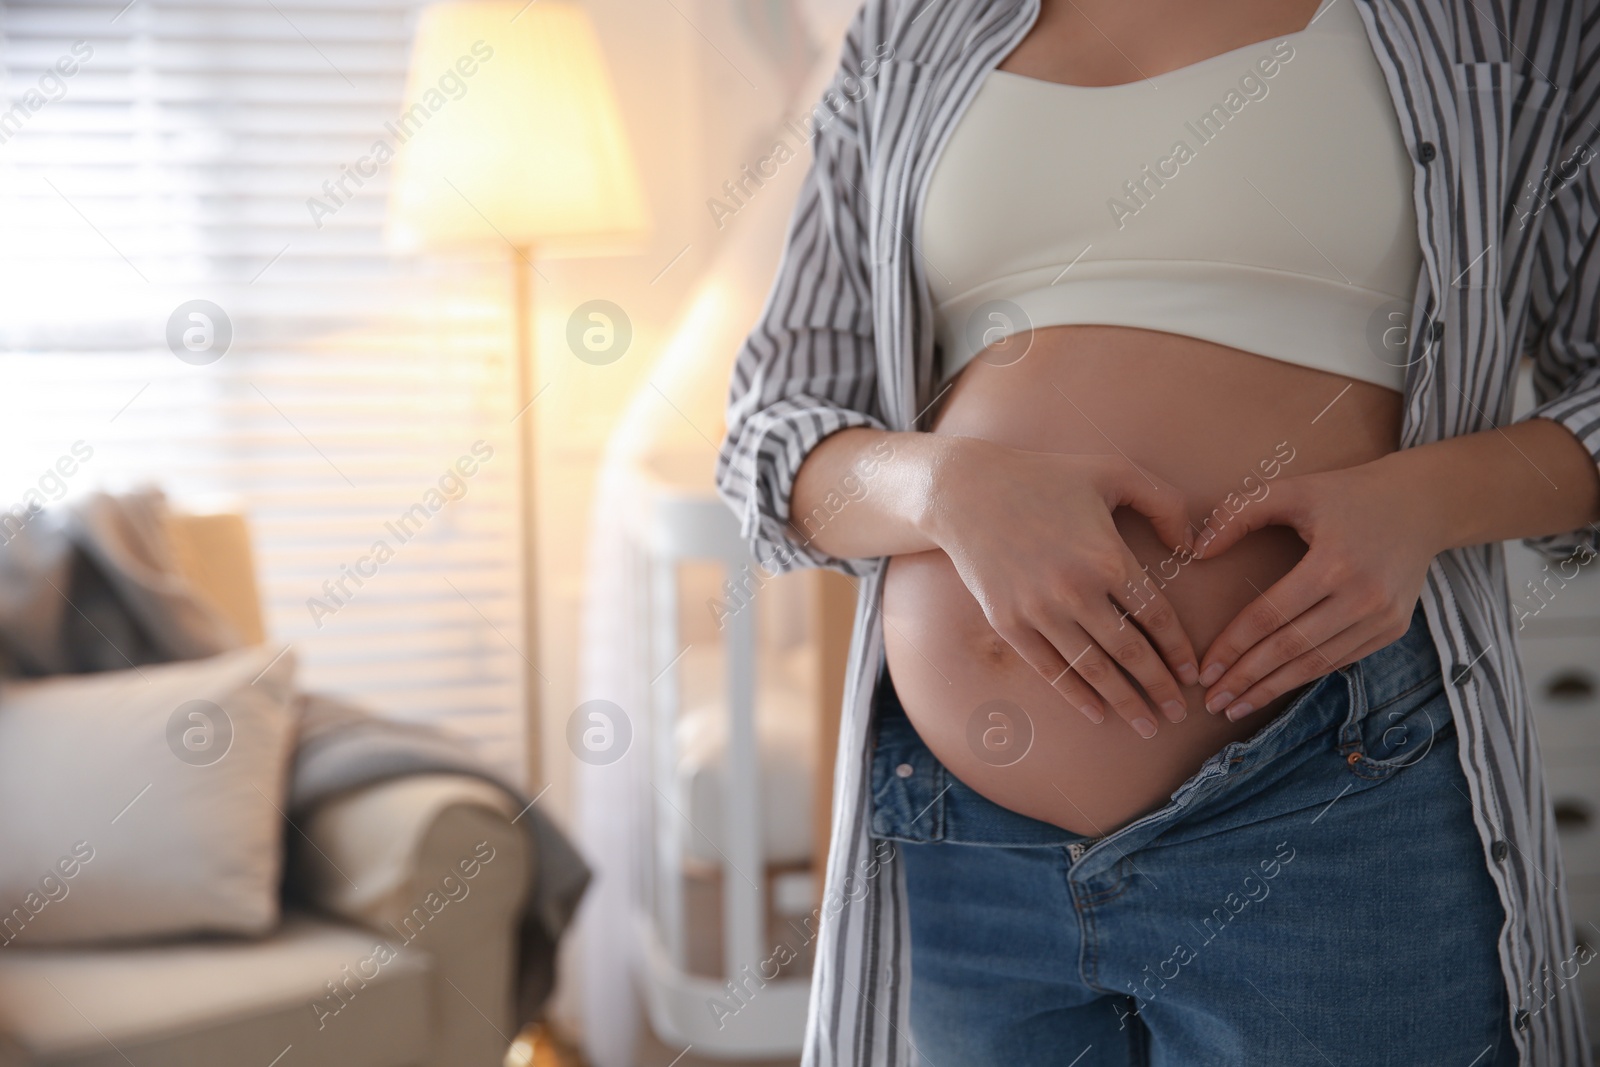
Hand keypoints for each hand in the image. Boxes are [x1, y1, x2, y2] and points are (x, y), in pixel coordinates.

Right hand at [926, 440, 1201, 737]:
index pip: (1156, 618)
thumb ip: (1164, 502)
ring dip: (1123, 702)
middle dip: (1160, 689)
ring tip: (1146, 724)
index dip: (1179, 651)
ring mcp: (1039, 611)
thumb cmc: (1044, 476)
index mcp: (1108, 557)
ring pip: (1093, 669)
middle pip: (1131, 653)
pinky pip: (1050, 669)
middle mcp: (1076, 591)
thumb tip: (1190, 546)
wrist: (965, 491)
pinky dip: (1076, 695)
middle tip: (1179, 714)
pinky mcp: (1008, 623)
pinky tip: (1096, 713)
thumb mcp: (1113, 472)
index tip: (1193, 676)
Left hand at [1189, 457, 1443, 719]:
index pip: (1269, 616)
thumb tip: (1196, 551)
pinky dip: (1305, 677)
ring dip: (1273, 689)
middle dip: (1247, 680)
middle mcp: (1363, 597)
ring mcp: (1383, 618)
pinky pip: (1340, 661)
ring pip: (1316, 664)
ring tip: (1235, 707)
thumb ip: (1241, 513)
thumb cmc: (1346, 494)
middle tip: (1212, 703)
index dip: (1233, 647)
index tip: (1203, 672)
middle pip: (1291, 649)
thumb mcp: (1293, 489)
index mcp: (1333, 562)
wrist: (1422, 504)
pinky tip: (1275, 688)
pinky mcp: (1393, 629)